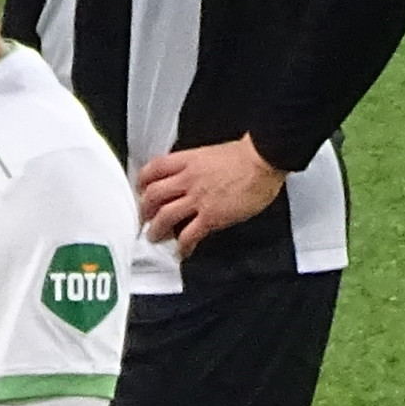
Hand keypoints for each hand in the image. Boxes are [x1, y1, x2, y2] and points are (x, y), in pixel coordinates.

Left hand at [133, 137, 287, 259]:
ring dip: (156, 230)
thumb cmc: (246, 156)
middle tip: (144, 219)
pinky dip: (182, 246)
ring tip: (155, 238)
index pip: (154, 169)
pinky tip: (183, 252)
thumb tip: (191, 176)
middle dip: (145, 210)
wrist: (263, 160)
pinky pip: (189, 235)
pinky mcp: (211, 217)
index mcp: (188, 160)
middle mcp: (187, 179)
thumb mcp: (211, 153)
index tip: (141, 190)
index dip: (142, 182)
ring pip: (164, 217)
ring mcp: (197, 199)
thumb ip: (196, 165)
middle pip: (153, 195)